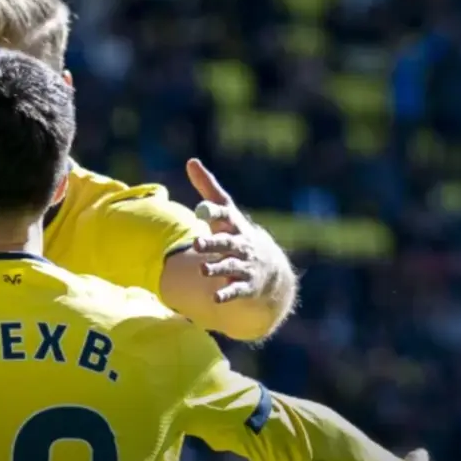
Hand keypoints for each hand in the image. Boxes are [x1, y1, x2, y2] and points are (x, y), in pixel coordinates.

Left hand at [187, 158, 283, 303]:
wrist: (269, 268)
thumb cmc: (238, 234)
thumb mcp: (225, 212)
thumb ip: (208, 188)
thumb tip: (191, 161)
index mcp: (234, 225)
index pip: (224, 215)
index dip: (214, 211)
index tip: (201, 208)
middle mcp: (240, 244)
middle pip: (226, 242)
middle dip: (213, 243)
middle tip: (197, 243)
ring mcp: (245, 265)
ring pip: (230, 266)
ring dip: (217, 268)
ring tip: (203, 270)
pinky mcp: (246, 285)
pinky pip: (236, 289)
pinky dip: (227, 293)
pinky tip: (215, 298)